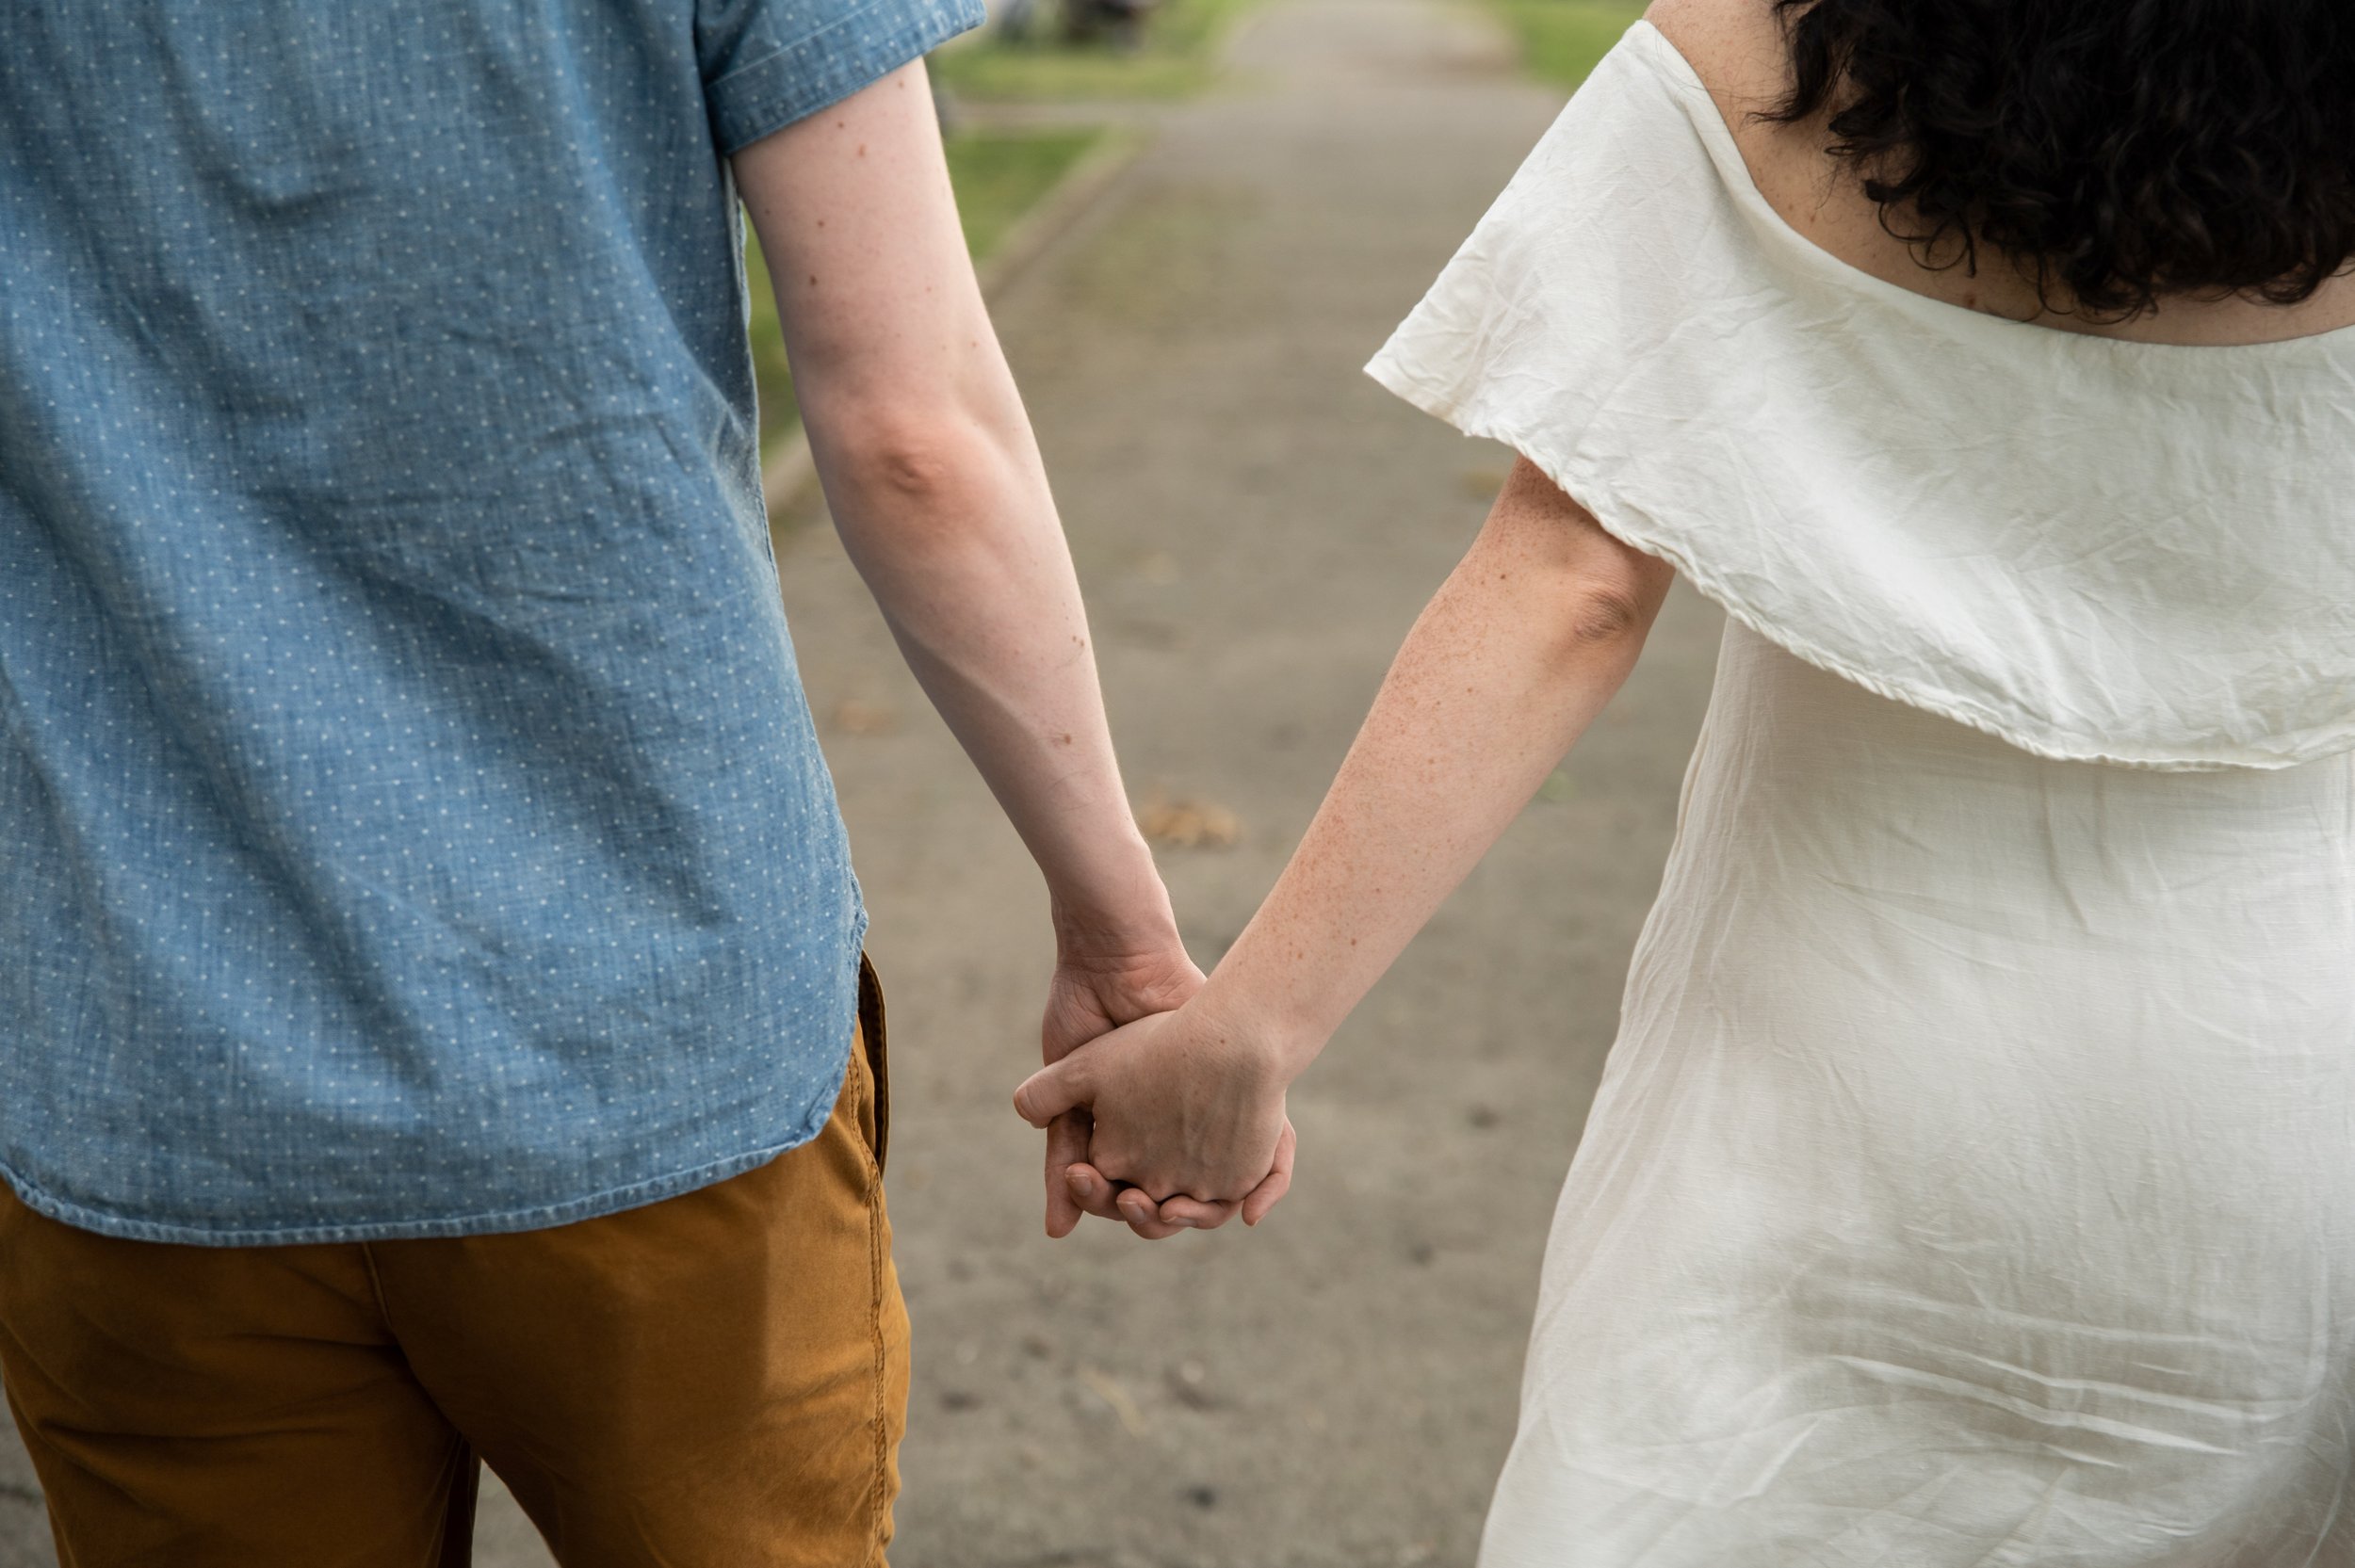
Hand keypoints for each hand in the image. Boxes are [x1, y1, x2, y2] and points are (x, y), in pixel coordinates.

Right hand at [1015, 1002, 1296, 1234]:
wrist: (1125, 963)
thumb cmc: (1088, 1014)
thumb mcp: (1071, 1080)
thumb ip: (1062, 1140)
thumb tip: (1057, 1218)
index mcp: (1124, 1129)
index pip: (1117, 1191)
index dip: (1099, 1197)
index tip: (1082, 1181)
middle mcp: (1167, 1130)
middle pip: (1163, 1199)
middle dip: (1143, 1210)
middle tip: (1129, 1198)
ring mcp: (1207, 1119)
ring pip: (1210, 1192)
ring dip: (1191, 1211)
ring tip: (1165, 1203)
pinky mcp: (1244, 1104)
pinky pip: (1262, 1161)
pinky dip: (1258, 1188)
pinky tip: (1237, 1200)